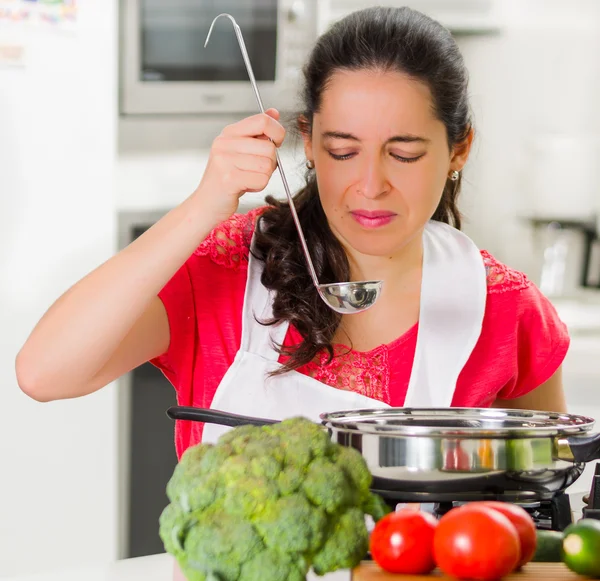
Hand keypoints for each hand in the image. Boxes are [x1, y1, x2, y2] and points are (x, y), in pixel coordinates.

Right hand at [193, 108, 284, 224]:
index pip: (263, 120)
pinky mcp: (229, 179)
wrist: (206, 203)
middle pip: (269, 147)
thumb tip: (274, 113)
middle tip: (255, 170)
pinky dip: (258, 186)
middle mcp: (225, 143)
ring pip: (267, 165)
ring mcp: (225, 160)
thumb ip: (257, 132)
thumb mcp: (240, 150)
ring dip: (263, 176)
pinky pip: (261, 180)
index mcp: (229, 133)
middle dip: (270, 163)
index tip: (275, 143)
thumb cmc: (226, 178)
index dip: (277, 132)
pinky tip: (245, 186)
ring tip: (248, 178)